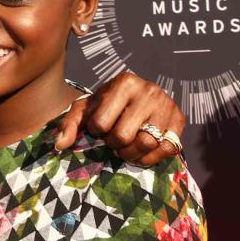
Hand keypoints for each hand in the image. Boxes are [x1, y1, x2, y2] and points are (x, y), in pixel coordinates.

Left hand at [54, 72, 185, 165]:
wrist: (138, 97)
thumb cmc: (109, 104)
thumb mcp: (87, 108)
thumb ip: (71, 124)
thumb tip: (59, 145)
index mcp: (125, 82)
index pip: (102, 122)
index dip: (96, 131)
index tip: (99, 127)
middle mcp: (149, 90)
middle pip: (124, 136)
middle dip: (113, 144)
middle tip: (113, 140)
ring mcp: (167, 105)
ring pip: (146, 143)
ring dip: (131, 153)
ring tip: (125, 147)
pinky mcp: (180, 120)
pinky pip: (167, 149)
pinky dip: (150, 158)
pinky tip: (141, 153)